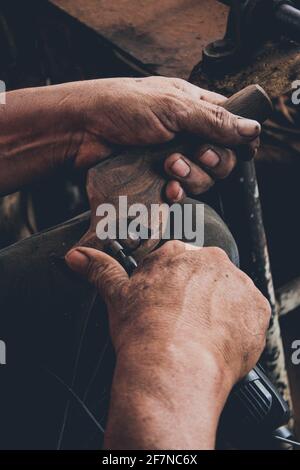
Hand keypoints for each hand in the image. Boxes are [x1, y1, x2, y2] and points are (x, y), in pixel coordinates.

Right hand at [65, 242, 269, 448]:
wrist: (174, 368)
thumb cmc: (146, 333)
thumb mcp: (117, 296)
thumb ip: (100, 270)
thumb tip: (77, 256)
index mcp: (177, 254)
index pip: (179, 263)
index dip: (174, 287)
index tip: (171, 305)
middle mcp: (210, 262)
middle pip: (206, 276)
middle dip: (198, 295)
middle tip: (185, 322)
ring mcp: (237, 284)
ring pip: (229, 293)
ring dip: (220, 308)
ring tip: (202, 334)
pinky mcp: (257, 308)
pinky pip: (250, 313)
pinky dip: (239, 325)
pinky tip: (220, 341)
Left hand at [76, 76, 260, 201]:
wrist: (82, 130)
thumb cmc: (121, 106)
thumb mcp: (174, 107)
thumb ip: (214, 121)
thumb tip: (253, 129)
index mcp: (194, 108)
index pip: (232, 126)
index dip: (240, 141)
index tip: (242, 150)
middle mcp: (187, 134)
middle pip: (222, 159)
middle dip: (213, 162)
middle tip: (195, 153)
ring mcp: (172, 158)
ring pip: (203, 180)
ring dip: (192, 177)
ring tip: (170, 167)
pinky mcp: (157, 179)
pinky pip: (181, 194)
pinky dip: (177, 194)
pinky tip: (167, 189)